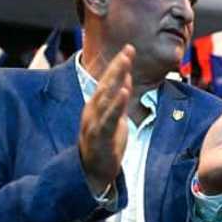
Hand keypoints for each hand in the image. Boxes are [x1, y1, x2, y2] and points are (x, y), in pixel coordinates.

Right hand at [78, 45, 133, 195]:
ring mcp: (93, 122)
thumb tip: (126, 77)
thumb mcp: (114, 118)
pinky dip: (117, 104)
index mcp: (96, 106)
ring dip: (116, 80)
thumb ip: (119, 98)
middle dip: (117, 66)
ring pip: (105, 97)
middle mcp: (92, 111)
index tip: (129, 49)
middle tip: (128, 50)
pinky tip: (125, 92)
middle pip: (105, 84)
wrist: (93, 172)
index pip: (108, 81)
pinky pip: (109, 117)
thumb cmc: (104, 144)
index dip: (118, 64)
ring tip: (126, 64)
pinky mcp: (99, 136)